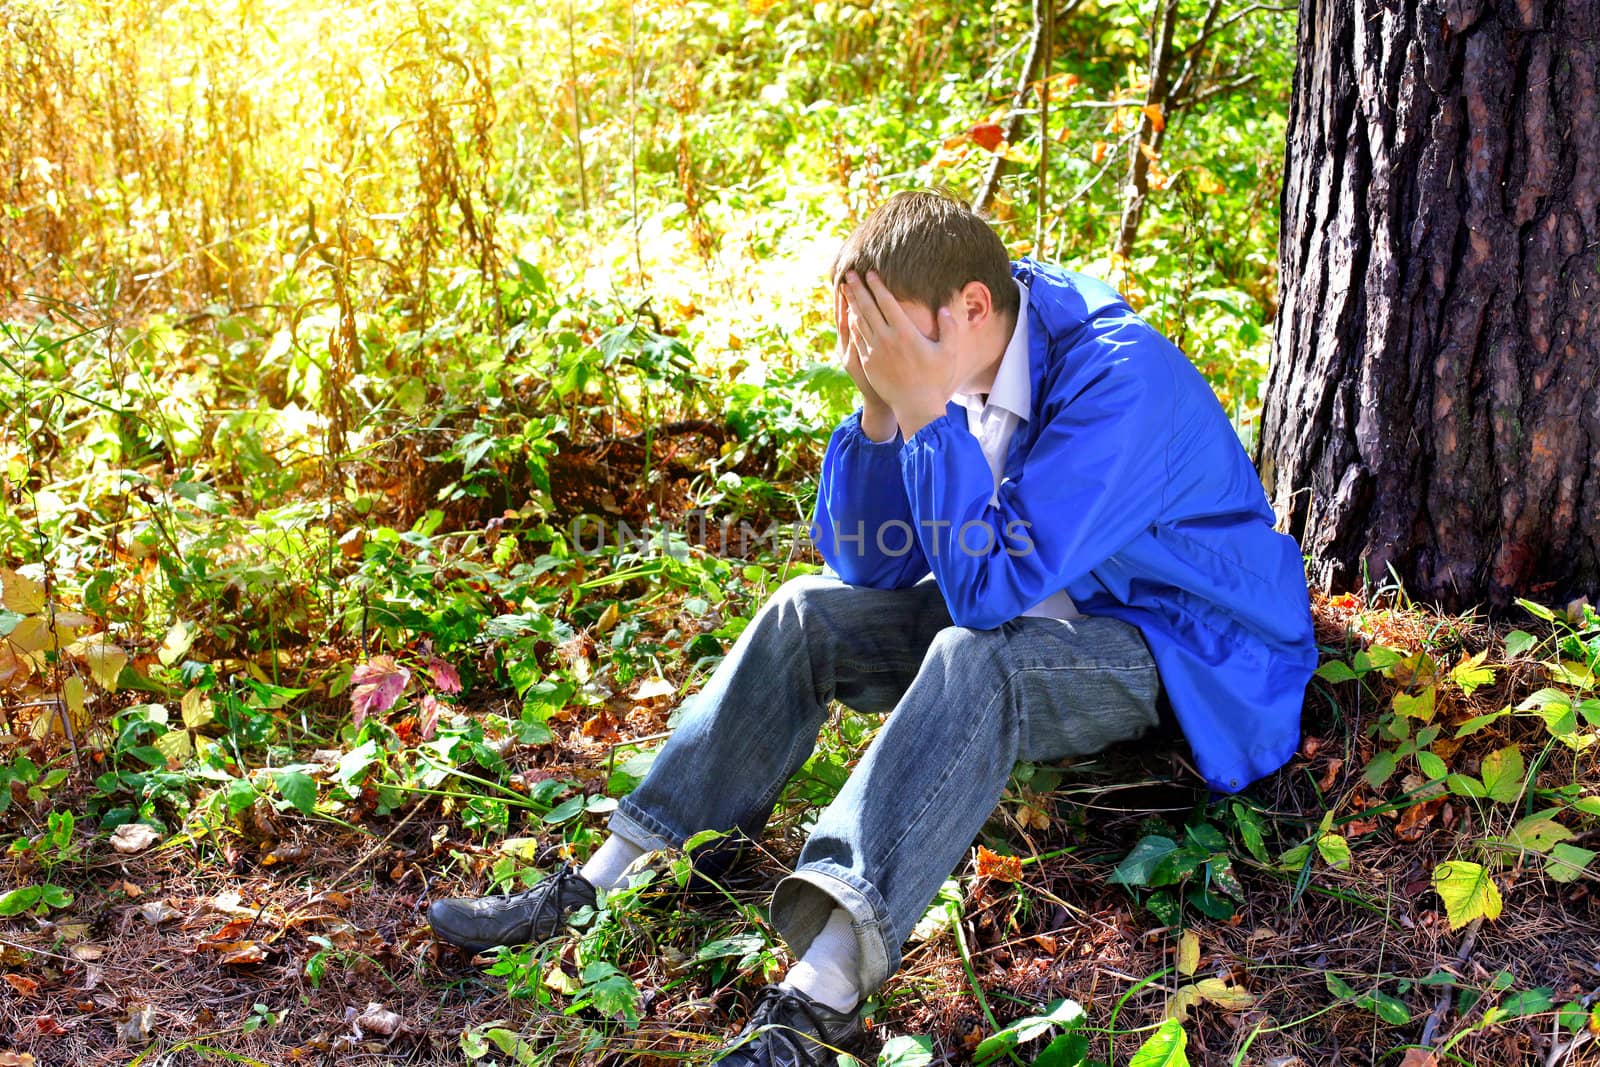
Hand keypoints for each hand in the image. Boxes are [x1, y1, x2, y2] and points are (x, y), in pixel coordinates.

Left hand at [842, 270, 975, 437]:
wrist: (916, 407)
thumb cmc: (936, 379)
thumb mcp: (949, 352)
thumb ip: (950, 327)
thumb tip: (943, 308)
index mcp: (905, 333)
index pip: (887, 302)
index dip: (877, 286)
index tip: (870, 273)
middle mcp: (886, 339)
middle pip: (868, 308)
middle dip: (858, 289)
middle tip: (848, 274)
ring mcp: (874, 351)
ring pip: (859, 321)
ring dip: (851, 304)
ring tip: (845, 290)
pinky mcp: (867, 363)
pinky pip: (857, 338)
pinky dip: (852, 324)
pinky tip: (850, 316)